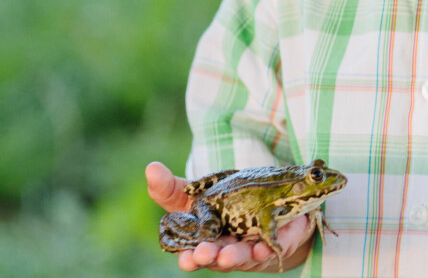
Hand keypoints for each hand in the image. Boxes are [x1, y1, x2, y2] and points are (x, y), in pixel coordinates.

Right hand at [145, 162, 314, 271]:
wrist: (264, 202)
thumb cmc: (221, 202)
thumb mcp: (193, 194)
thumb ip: (169, 187)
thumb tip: (150, 168)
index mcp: (203, 242)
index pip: (192, 255)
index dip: (189, 258)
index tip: (185, 258)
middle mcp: (226, 250)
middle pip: (218, 258)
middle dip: (211, 257)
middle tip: (205, 254)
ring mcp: (252, 248)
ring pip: (244, 257)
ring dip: (237, 257)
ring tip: (229, 255)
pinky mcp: (277, 240)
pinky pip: (273, 246)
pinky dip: (267, 248)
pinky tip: (264, 247)